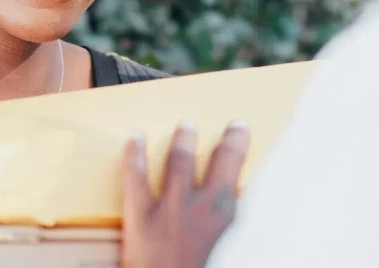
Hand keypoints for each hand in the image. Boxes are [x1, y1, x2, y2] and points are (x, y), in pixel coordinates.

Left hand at [121, 121, 250, 267]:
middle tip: (231, 128)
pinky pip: (136, 178)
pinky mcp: (140, 217)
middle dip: (227, 143)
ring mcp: (170, 209)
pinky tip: (135, 137)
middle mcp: (203, 207)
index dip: (242, 148)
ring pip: (179, 163)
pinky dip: (135, 155)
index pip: (241, 174)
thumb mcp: (231, 253)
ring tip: (187, 126)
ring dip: (184, 142)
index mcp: (228, 219)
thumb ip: (233, 232)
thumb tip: (237, 215)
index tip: (243, 131)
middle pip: (219, 163)